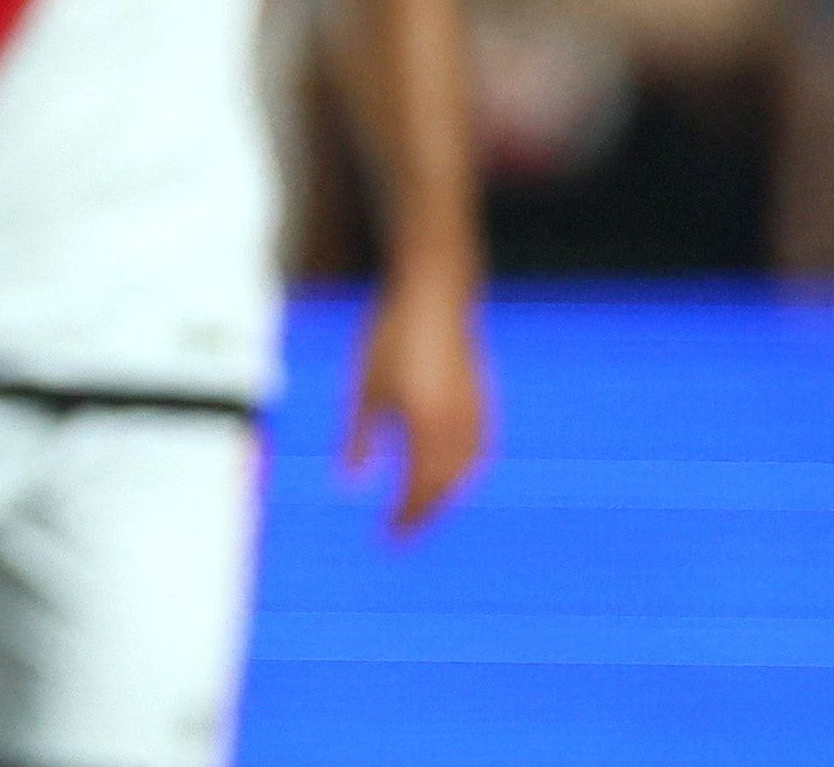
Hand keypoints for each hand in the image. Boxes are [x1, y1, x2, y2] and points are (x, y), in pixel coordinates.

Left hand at [344, 278, 487, 531]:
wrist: (435, 296)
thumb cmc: (391, 338)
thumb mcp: (364, 387)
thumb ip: (358, 439)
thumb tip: (348, 485)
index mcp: (425, 429)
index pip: (417, 491)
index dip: (403, 519)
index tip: (387, 539)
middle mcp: (457, 430)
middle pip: (444, 489)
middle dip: (423, 514)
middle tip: (402, 533)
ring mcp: (477, 417)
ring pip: (464, 474)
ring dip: (443, 497)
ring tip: (420, 509)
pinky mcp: (485, 403)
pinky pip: (477, 454)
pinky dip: (461, 474)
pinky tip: (447, 475)